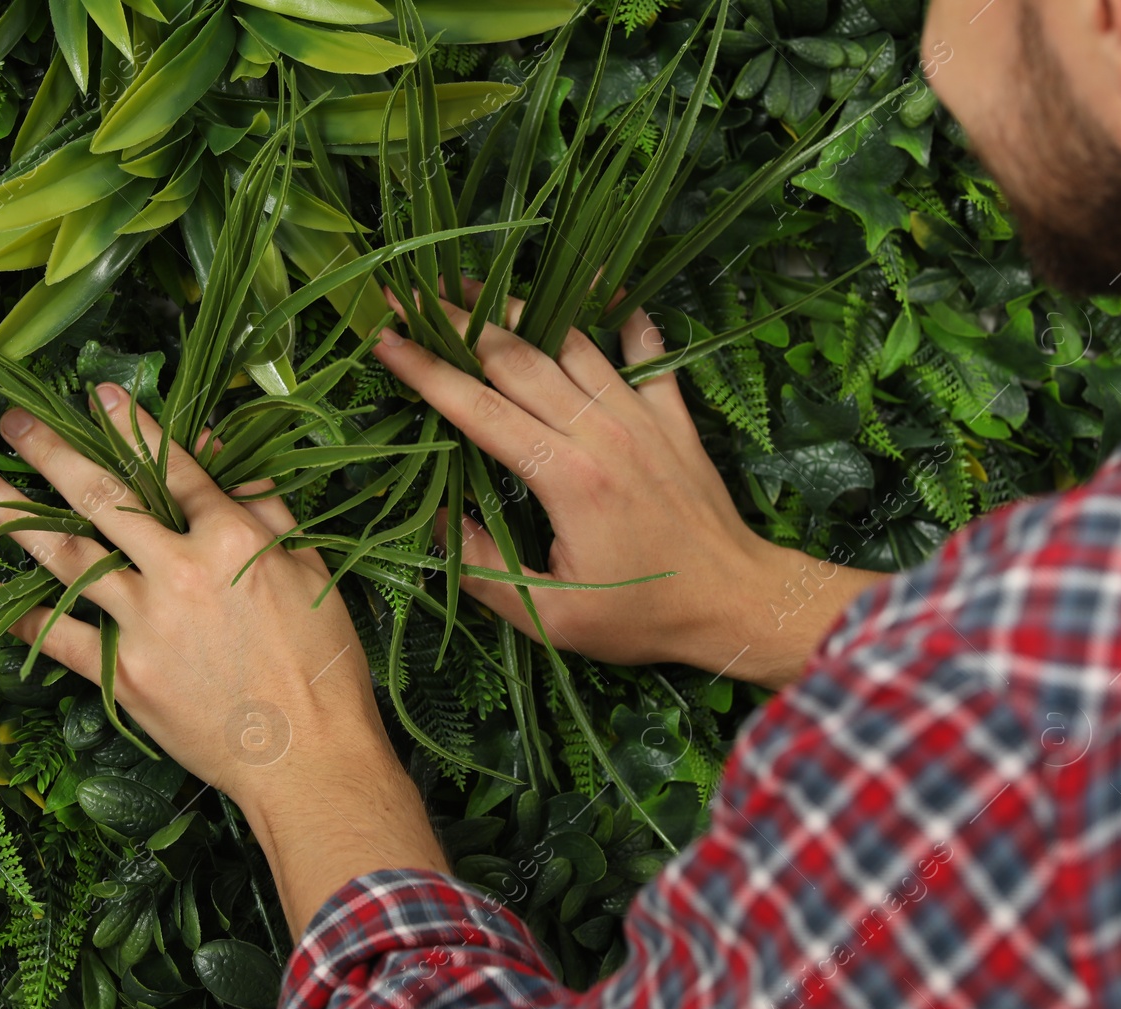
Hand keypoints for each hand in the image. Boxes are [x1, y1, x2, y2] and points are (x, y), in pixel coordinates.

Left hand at [0, 383, 447, 934]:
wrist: (308, 756)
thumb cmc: (322, 663)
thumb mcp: (309, 569)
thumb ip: (263, 505)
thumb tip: (218, 447)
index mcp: (233, 538)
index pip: (174, 466)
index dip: (134, 426)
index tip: (99, 395)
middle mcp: (181, 571)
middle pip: (105, 499)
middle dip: (53, 455)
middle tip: (12, 423)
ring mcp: (146, 623)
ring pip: (68, 558)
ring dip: (16, 520)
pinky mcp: (123, 673)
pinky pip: (57, 636)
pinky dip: (17, 614)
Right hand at [371, 283, 886, 690]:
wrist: (736, 601)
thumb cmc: (641, 615)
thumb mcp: (550, 615)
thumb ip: (483, 570)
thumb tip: (435, 520)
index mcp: (565, 476)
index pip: (477, 407)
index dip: (425, 370)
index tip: (383, 338)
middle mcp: (600, 429)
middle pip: (516, 356)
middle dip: (456, 321)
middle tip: (411, 295)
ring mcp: (641, 412)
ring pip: (570, 339)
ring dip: (518, 307)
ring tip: (473, 285)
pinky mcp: (673, 412)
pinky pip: (645, 344)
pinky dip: (620, 309)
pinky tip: (599, 281)